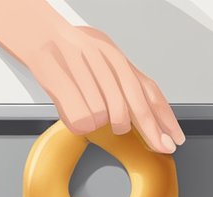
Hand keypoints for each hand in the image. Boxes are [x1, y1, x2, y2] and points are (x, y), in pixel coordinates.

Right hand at [0, 0, 184, 152]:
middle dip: (150, 132)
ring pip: (107, 116)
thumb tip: (152, 119)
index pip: (148, 90)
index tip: (175, 139)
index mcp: (118, 59)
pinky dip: (80, 124)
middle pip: (135, 106)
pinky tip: (76, 116)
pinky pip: (82, 118)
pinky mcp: (64, 81)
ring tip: (91, 115)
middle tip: (158, 146)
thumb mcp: (104, 64)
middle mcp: (106, 61)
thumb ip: (125, 87)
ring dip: (101, 124)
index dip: (165, 117)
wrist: (37, 34)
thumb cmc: (71, 53)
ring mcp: (85, 69)